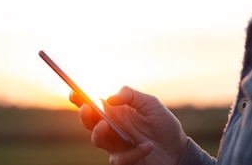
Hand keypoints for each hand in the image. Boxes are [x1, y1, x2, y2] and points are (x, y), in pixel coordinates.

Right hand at [70, 86, 188, 164]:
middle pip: (89, 122)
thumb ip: (131, 95)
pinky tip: (147, 146)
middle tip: (87, 109)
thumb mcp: (151, 104)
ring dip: (98, 133)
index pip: (93, 104)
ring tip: (105, 124)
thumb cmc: (164, 125)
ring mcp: (116, 144)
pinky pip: (119, 158)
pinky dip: (133, 152)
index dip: (80, 98)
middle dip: (84, 115)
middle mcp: (113, 127)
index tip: (73, 92)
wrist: (178, 150)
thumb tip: (109, 98)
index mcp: (116, 112)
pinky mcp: (124, 160)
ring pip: (96, 140)